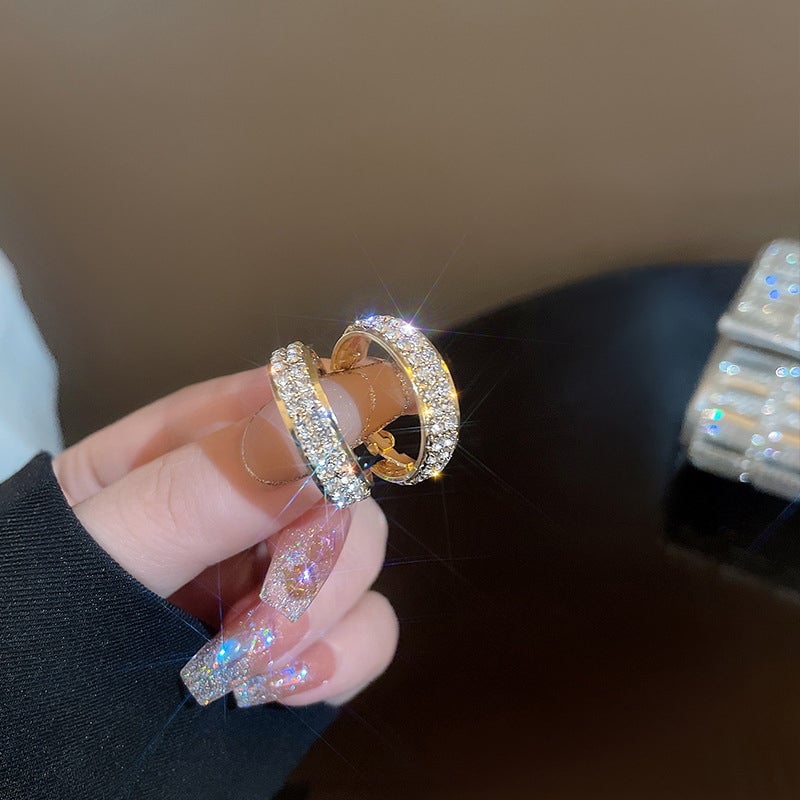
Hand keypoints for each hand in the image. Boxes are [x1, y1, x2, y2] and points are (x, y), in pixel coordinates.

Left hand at [53, 360, 406, 705]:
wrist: (19, 758)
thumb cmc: (32, 637)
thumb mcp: (97, 557)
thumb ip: (203, 488)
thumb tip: (329, 407)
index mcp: (170, 457)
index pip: (266, 403)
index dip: (314, 418)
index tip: (333, 455)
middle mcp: (234, 509)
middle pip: (333, 485)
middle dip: (313, 553)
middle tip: (261, 614)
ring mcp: (270, 577)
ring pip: (360, 557)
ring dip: (322, 615)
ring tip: (248, 668)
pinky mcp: (301, 642)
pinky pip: (367, 630)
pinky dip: (343, 658)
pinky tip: (286, 686)